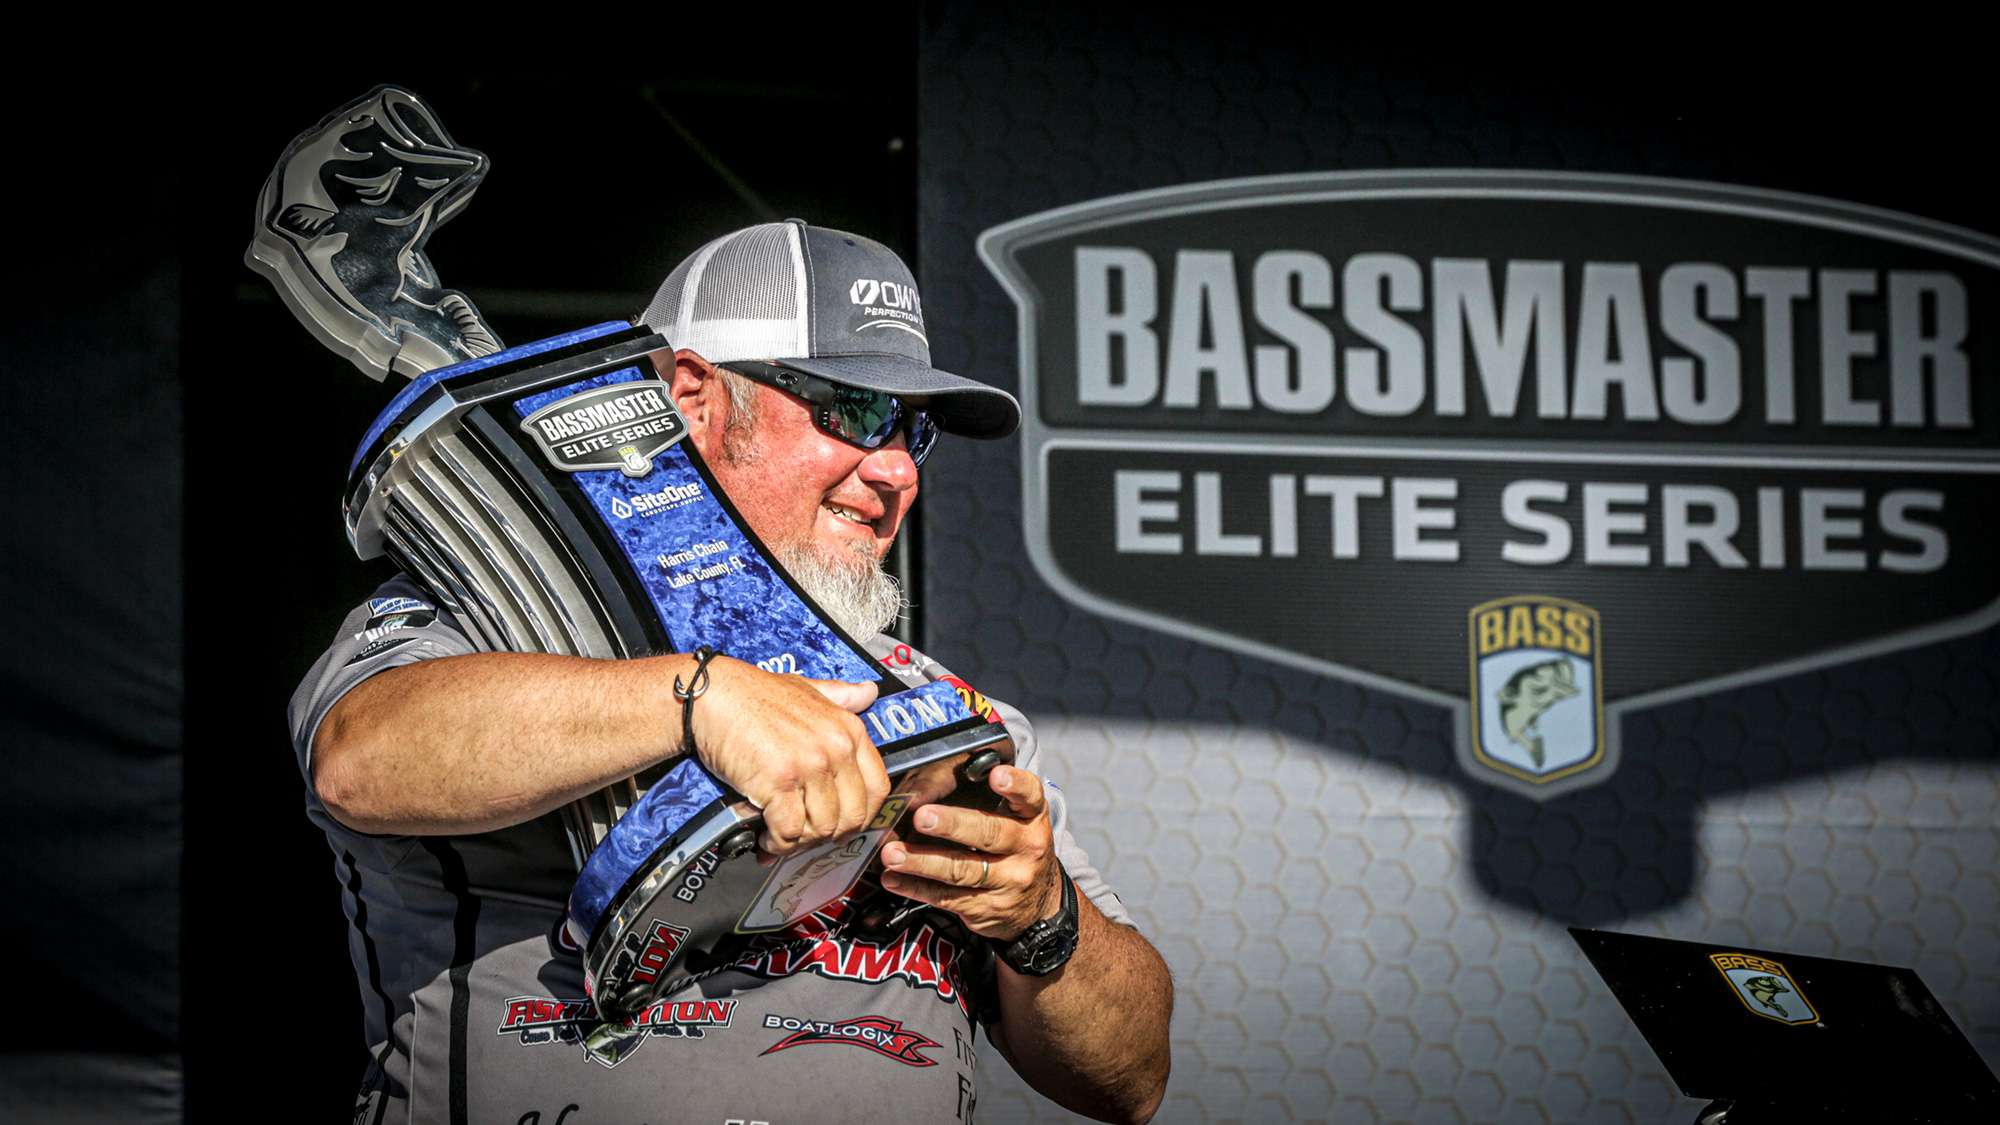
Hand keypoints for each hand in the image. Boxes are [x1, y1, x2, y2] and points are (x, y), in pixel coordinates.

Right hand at [682, 655, 888, 856]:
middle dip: (828, 835)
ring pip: (821, 829)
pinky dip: (777, 843)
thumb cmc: (755, 695)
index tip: (841, 823)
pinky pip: (789, 831)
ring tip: (782, 834)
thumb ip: (841, 695)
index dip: (862, 815)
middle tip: (806, 835)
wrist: (713, 696)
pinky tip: (766, 835)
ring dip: (800, 841)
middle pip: (852, 817)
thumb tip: (870, 692)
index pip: (878, 789)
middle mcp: (835, 748)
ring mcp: (809, 766)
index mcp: (849, 730)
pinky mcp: (778, 782)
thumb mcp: (807, 688)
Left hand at [877, 764, 1062, 941]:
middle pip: (989, 834)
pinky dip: (916, 886)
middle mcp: (1025, 849)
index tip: (996, 775)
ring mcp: (1008, 882)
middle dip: (952, 825)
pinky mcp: (986, 908)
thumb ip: (986, 799)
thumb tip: (928, 783)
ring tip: (893, 853)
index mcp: (1032, 818)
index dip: (1014, 785)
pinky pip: (947, 897)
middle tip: (923, 817)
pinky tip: (894, 878)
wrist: (1036, 906)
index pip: (1029, 796)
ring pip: (961, 869)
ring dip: (922, 861)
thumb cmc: (1015, 849)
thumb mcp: (1017, 820)